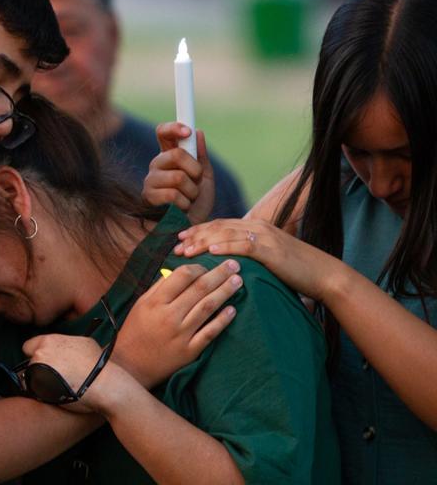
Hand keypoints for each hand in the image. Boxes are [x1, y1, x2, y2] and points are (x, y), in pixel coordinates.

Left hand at [22, 334, 116, 413]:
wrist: (104, 385)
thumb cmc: (97, 365)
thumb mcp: (84, 342)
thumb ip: (67, 342)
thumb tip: (64, 345)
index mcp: (48, 341)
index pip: (28, 346)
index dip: (36, 354)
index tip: (45, 361)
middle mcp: (40, 354)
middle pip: (30, 362)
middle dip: (39, 367)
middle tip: (55, 375)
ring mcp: (38, 372)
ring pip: (32, 377)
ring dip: (41, 380)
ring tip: (60, 386)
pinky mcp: (40, 390)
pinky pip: (36, 391)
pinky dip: (43, 392)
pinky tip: (57, 393)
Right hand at [111, 260, 241, 387]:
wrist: (130, 366)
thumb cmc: (134, 331)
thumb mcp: (141, 305)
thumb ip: (159, 287)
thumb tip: (180, 272)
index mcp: (155, 302)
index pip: (182, 276)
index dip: (197, 268)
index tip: (206, 267)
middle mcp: (169, 316)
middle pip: (200, 289)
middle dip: (219, 274)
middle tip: (234, 265)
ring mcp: (181, 334)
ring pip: (208, 307)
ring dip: (225, 292)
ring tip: (238, 281)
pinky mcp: (189, 351)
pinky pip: (210, 333)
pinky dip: (222, 320)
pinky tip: (233, 310)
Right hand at [143, 122, 215, 223]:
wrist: (190, 229)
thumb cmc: (196, 204)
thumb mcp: (205, 178)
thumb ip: (201, 156)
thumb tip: (198, 132)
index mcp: (169, 156)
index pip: (163, 133)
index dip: (173, 128)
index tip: (187, 132)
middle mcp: (157, 164)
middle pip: (176, 154)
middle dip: (195, 170)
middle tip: (197, 182)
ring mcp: (150, 180)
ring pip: (178, 177)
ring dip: (192, 191)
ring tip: (190, 200)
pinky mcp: (148, 197)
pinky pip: (173, 195)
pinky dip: (185, 204)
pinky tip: (182, 209)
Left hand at [176, 218, 343, 303]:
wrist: (323, 274)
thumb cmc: (295, 271)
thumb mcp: (267, 259)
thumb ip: (248, 255)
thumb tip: (226, 264)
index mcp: (255, 228)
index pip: (220, 225)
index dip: (198, 231)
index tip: (180, 239)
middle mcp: (257, 227)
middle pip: (218, 227)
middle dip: (195, 235)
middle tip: (175, 245)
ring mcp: (265, 236)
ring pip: (226, 234)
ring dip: (203, 241)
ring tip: (185, 249)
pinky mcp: (271, 249)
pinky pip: (244, 245)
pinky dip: (226, 246)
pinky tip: (211, 250)